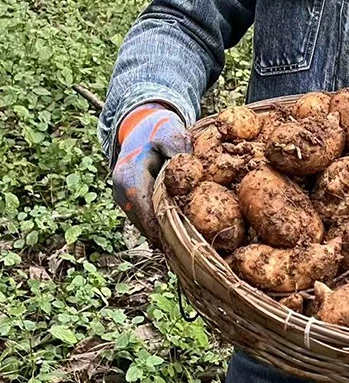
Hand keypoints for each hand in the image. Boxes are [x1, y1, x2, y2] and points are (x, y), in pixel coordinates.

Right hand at [112, 104, 189, 246]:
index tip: (176, 245)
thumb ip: (180, 149)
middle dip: (162, 237)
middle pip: (143, 221)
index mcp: (129, 176)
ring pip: (142, 222)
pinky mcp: (128, 200)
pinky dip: (156, 226)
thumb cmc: (158, 131)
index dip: (160, 227)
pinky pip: (143, 218)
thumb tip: (192, 168)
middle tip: (182, 255)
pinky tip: (173, 239)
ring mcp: (122, 197)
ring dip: (159, 235)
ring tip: (180, 253)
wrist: (141, 127)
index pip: (145, 209)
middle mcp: (121, 191)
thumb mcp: (170, 134)